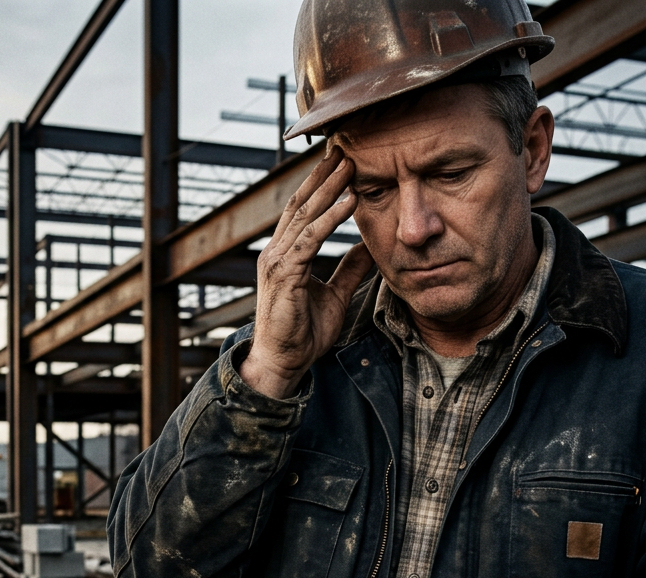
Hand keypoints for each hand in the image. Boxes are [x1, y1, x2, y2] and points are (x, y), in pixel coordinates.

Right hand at [241, 143, 375, 398]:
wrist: (282, 362)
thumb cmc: (303, 333)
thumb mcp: (335, 295)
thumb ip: (350, 270)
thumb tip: (370, 247)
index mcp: (285, 255)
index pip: (302, 211)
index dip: (321, 185)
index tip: (343, 162)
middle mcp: (276, 252)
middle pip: (301, 204)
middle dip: (324, 176)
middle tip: (347, 148)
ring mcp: (277, 262)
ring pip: (305, 215)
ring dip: (329, 188)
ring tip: (351, 165)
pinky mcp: (284, 275)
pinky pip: (309, 240)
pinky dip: (330, 219)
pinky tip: (349, 202)